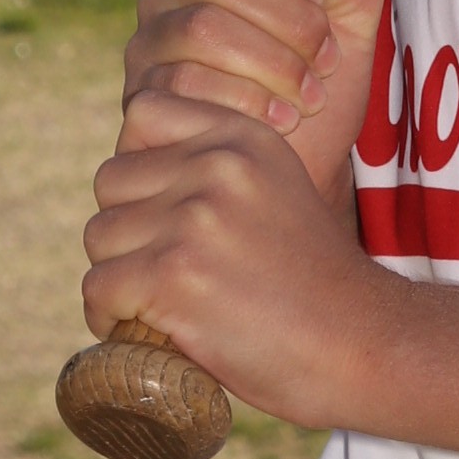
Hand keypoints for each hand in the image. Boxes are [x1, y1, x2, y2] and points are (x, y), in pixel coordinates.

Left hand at [82, 100, 390, 428]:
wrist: (360, 346)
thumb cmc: (312, 283)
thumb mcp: (274, 190)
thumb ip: (215, 168)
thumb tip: (124, 170)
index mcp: (243, 137)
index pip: (143, 112)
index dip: (138, 165)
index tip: (159, 211)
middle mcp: (218, 165)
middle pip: (111, 182)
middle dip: (124, 229)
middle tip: (161, 272)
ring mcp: (195, 218)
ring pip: (99, 237)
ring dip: (116, 277)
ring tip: (157, 305)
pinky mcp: (174, 275)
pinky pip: (98, 288)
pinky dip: (107, 318)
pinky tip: (141, 333)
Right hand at [118, 0, 391, 211]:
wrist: (300, 174)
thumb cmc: (320, 89)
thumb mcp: (356, 21)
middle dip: (289, 23)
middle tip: (325, 63)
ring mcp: (147, 47)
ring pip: (202, 30)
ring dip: (273, 67)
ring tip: (307, 99)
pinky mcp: (140, 99)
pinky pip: (184, 86)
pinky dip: (246, 104)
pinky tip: (277, 124)